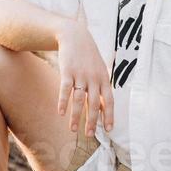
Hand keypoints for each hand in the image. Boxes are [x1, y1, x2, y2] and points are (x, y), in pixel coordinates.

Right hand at [57, 19, 113, 136]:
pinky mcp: (67, 71)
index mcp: (104, 78)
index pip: (109, 100)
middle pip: (94, 103)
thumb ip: (101, 87)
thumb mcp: (99, 70)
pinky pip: (65, 89)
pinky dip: (63, 102)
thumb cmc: (88, 57)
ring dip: (76, 116)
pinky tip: (60, 113)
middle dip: (92, 121)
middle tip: (89, 135)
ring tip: (73, 130)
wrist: (75, 36)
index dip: (109, 115)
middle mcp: (94, 78)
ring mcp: (80, 75)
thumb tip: (103, 108)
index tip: (109, 129)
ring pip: (79, 99)